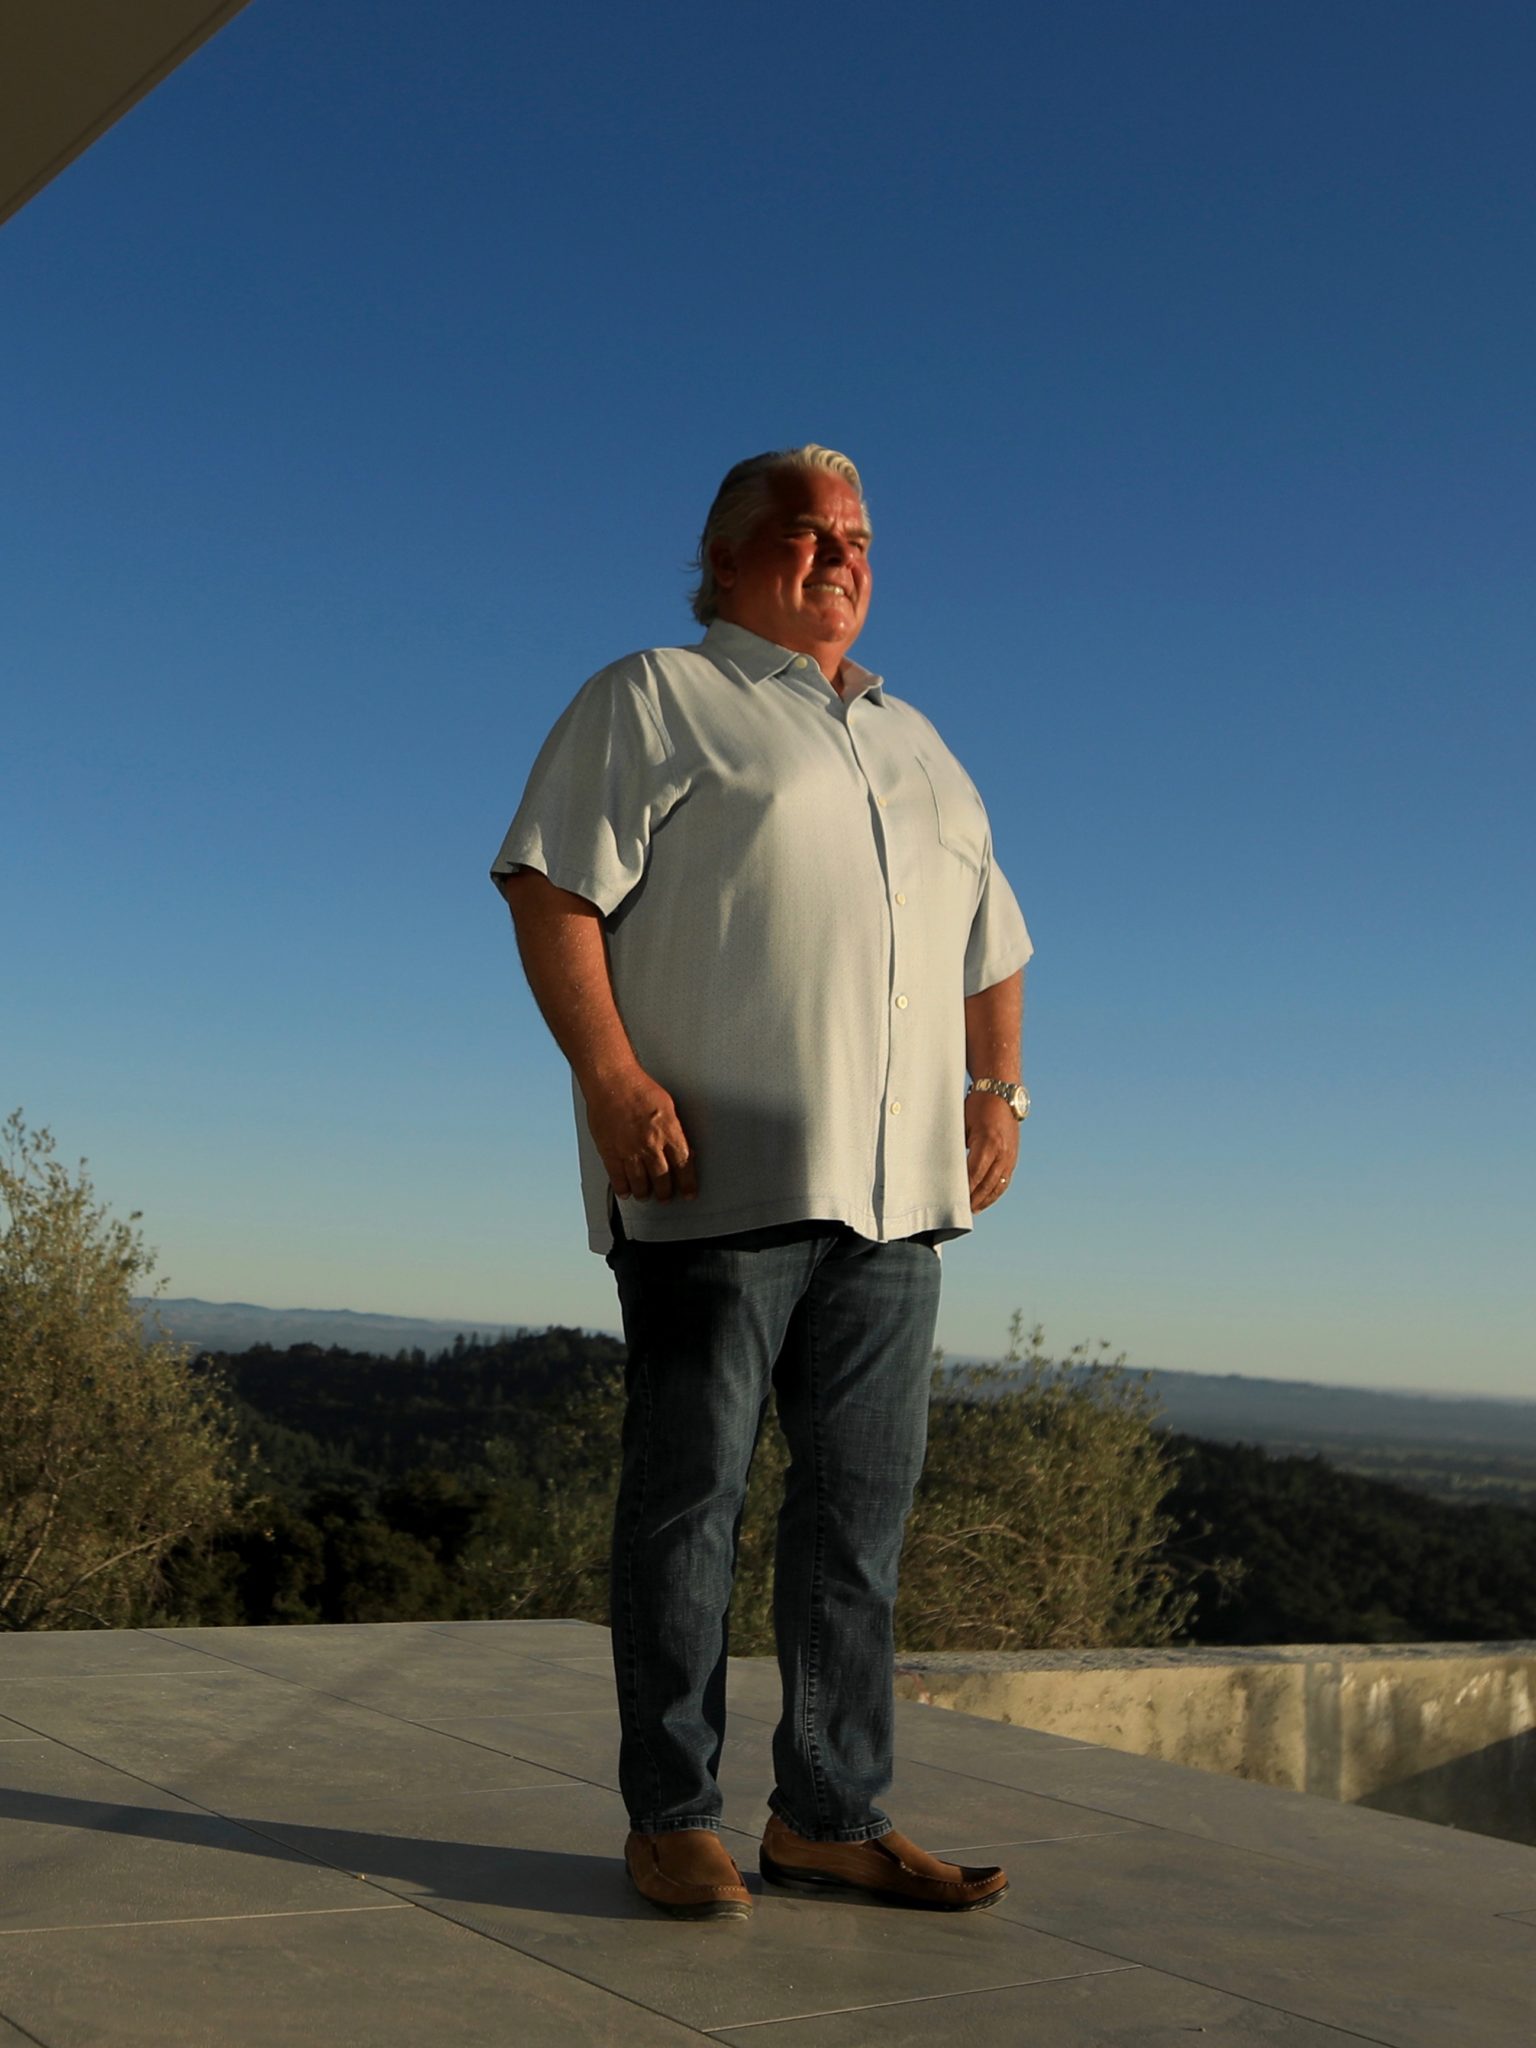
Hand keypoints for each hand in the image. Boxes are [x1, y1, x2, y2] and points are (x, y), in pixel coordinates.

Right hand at [585, 1068, 697, 1202]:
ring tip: (646, 1196)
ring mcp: (629, 1150)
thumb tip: (681, 1148)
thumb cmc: (639, 1087)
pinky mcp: (610, 1151)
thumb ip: (674, 1130)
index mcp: (669, 1132)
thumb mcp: (668, 1106)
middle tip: (666, 1197)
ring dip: (645, 1193)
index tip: (689, 1193)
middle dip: (666, 1192)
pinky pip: (618, 1177)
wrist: (612, 1080)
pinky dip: (623, 1188)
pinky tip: (626, 1192)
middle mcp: (650, 1144)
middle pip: (662, 1178)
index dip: (688, 1183)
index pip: (684, 1165)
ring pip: (640, 1183)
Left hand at [965, 1089, 1018, 1213]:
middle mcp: (1002, 1152)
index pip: (974, 1173)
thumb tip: (946, 1164)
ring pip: (998, 1185)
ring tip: (973, 1209)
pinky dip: (996, 1192)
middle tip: (960, 1211)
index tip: (954, 1200)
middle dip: (973, 1199)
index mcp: (988, 1143)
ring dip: (985, 1199)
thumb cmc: (978, 1105)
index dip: (964, 1189)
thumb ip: (957, 1144)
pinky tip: (987, 1198)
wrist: (1002, 1092)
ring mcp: (1010, 1155)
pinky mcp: (1013, 1156)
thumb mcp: (963, 1123)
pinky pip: (1005, 1180)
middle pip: (987, 1184)